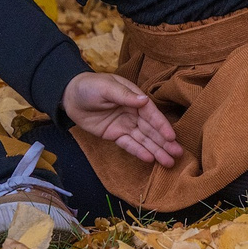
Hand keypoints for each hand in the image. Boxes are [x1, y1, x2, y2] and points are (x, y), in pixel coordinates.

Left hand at [62, 72, 180, 165]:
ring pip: (143, 139)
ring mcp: (125, 124)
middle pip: (151, 129)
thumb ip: (124, 95)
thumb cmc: (89, 86)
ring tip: (169, 162)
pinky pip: (128, 144)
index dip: (162, 125)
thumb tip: (144, 100)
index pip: (151, 114)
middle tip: (178, 154)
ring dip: (156, 150)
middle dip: (164, 142)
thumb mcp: (106, 87)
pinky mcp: (115, 135)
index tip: (172, 137)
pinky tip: (149, 159)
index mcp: (134, 98)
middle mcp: (133, 112)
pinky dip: (138, 151)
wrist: (69, 96)